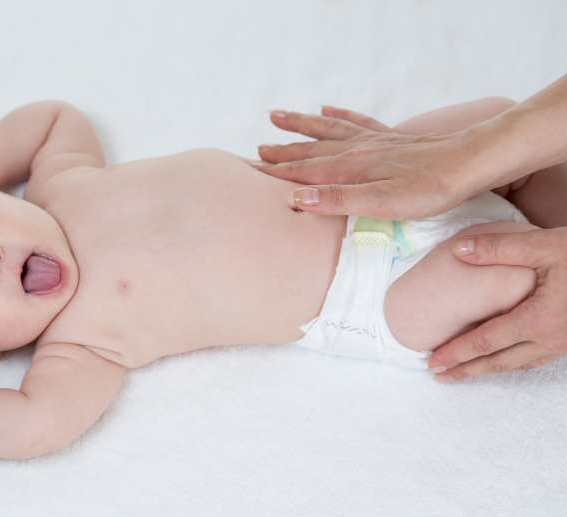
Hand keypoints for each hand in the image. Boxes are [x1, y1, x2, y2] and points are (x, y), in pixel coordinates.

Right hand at [255, 106, 478, 218]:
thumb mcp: (382, 204)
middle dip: (282, 150)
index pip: (304, 171)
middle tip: (255, 150)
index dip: (277, 172)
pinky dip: (338, 114)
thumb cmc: (430, 189)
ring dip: (301, 125)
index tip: (250, 171)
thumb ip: (337, 201)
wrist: (471, 162)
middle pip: (311, 149)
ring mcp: (374, 141)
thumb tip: (296, 198)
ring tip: (277, 116)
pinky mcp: (391, 137)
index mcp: (351, 169)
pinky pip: (356, 120)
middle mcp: (357, 150)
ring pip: (327, 129)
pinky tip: (327, 108)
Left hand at [429, 227, 566, 379]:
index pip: (487, 341)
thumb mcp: (546, 246)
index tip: (432, 362)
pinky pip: (539, 359)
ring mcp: (566, 344)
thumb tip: (457, 251)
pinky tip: (506, 360)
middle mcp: (552, 339)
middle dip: (466, 370)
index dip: (457, 353)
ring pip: (520, 364)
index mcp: (540, 319)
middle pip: (500, 362)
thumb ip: (499, 249)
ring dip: (489, 369)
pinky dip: (514, 363)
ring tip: (463, 372)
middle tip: (437, 376)